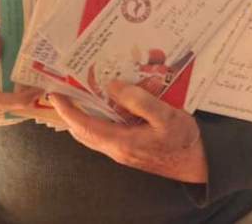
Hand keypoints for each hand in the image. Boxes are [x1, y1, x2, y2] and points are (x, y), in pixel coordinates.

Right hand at [0, 31, 40, 128]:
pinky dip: (18, 104)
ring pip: (10, 116)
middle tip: (45, 82)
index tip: (38, 89)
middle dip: (28, 99)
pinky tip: (27, 91)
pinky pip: (7, 116)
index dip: (19, 99)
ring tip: (37, 84)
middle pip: (7, 111)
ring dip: (25, 102)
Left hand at [49, 80, 207, 183]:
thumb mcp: (166, 116)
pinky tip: (107, 105)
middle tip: (65, 90)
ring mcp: (122, 150)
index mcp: (121, 141)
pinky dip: (99, 118)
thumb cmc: (183, 141)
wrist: (196, 164)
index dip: (67, 110)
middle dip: (70, 112)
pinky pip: (106, 133)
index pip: (84, 126)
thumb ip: (139, 101)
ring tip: (81, 94)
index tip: (55, 93)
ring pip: (93, 133)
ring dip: (83, 116)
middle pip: (83, 131)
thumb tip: (113, 86)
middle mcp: (117, 148)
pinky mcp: (129, 148)